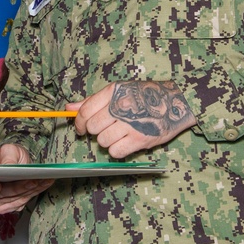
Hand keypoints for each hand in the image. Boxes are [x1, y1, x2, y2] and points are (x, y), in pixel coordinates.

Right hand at [0, 143, 53, 213]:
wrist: (16, 163)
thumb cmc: (9, 155)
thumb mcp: (8, 150)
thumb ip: (7, 158)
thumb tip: (7, 167)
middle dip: (17, 188)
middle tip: (33, 180)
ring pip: (11, 201)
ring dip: (28, 192)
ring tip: (42, 181)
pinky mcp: (5, 207)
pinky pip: (19, 203)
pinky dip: (32, 194)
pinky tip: (43, 185)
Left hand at [69, 80, 195, 158]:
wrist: (175, 102)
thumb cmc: (144, 96)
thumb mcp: (119, 91)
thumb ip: (92, 101)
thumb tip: (68, 108)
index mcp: (113, 92)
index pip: (85, 110)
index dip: (78, 122)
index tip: (79, 128)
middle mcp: (121, 106)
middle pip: (92, 127)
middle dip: (95, 130)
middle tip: (106, 128)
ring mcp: (130, 124)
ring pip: (103, 141)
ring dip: (107, 140)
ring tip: (119, 133)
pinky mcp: (139, 139)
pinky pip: (115, 152)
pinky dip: (117, 150)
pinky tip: (125, 141)